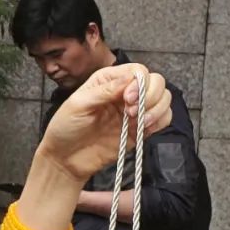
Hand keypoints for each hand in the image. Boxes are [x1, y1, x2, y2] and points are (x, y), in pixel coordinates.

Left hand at [38, 64, 170, 185]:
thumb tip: (130, 78)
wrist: (65, 159)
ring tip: (139, 122)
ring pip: (164, 99)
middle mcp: (125, 92)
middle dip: (150, 95)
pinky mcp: (140, 129)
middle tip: (131, 112)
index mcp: (109, 80)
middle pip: (156, 82)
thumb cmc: (66, 128)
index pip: (138, 70)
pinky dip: (160, 121)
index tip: (128, 99)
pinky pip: (163, 119)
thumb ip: (105, 90)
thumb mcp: (79, 104)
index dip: (139, 82)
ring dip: (157, 109)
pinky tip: (144, 128)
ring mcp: (135, 111)